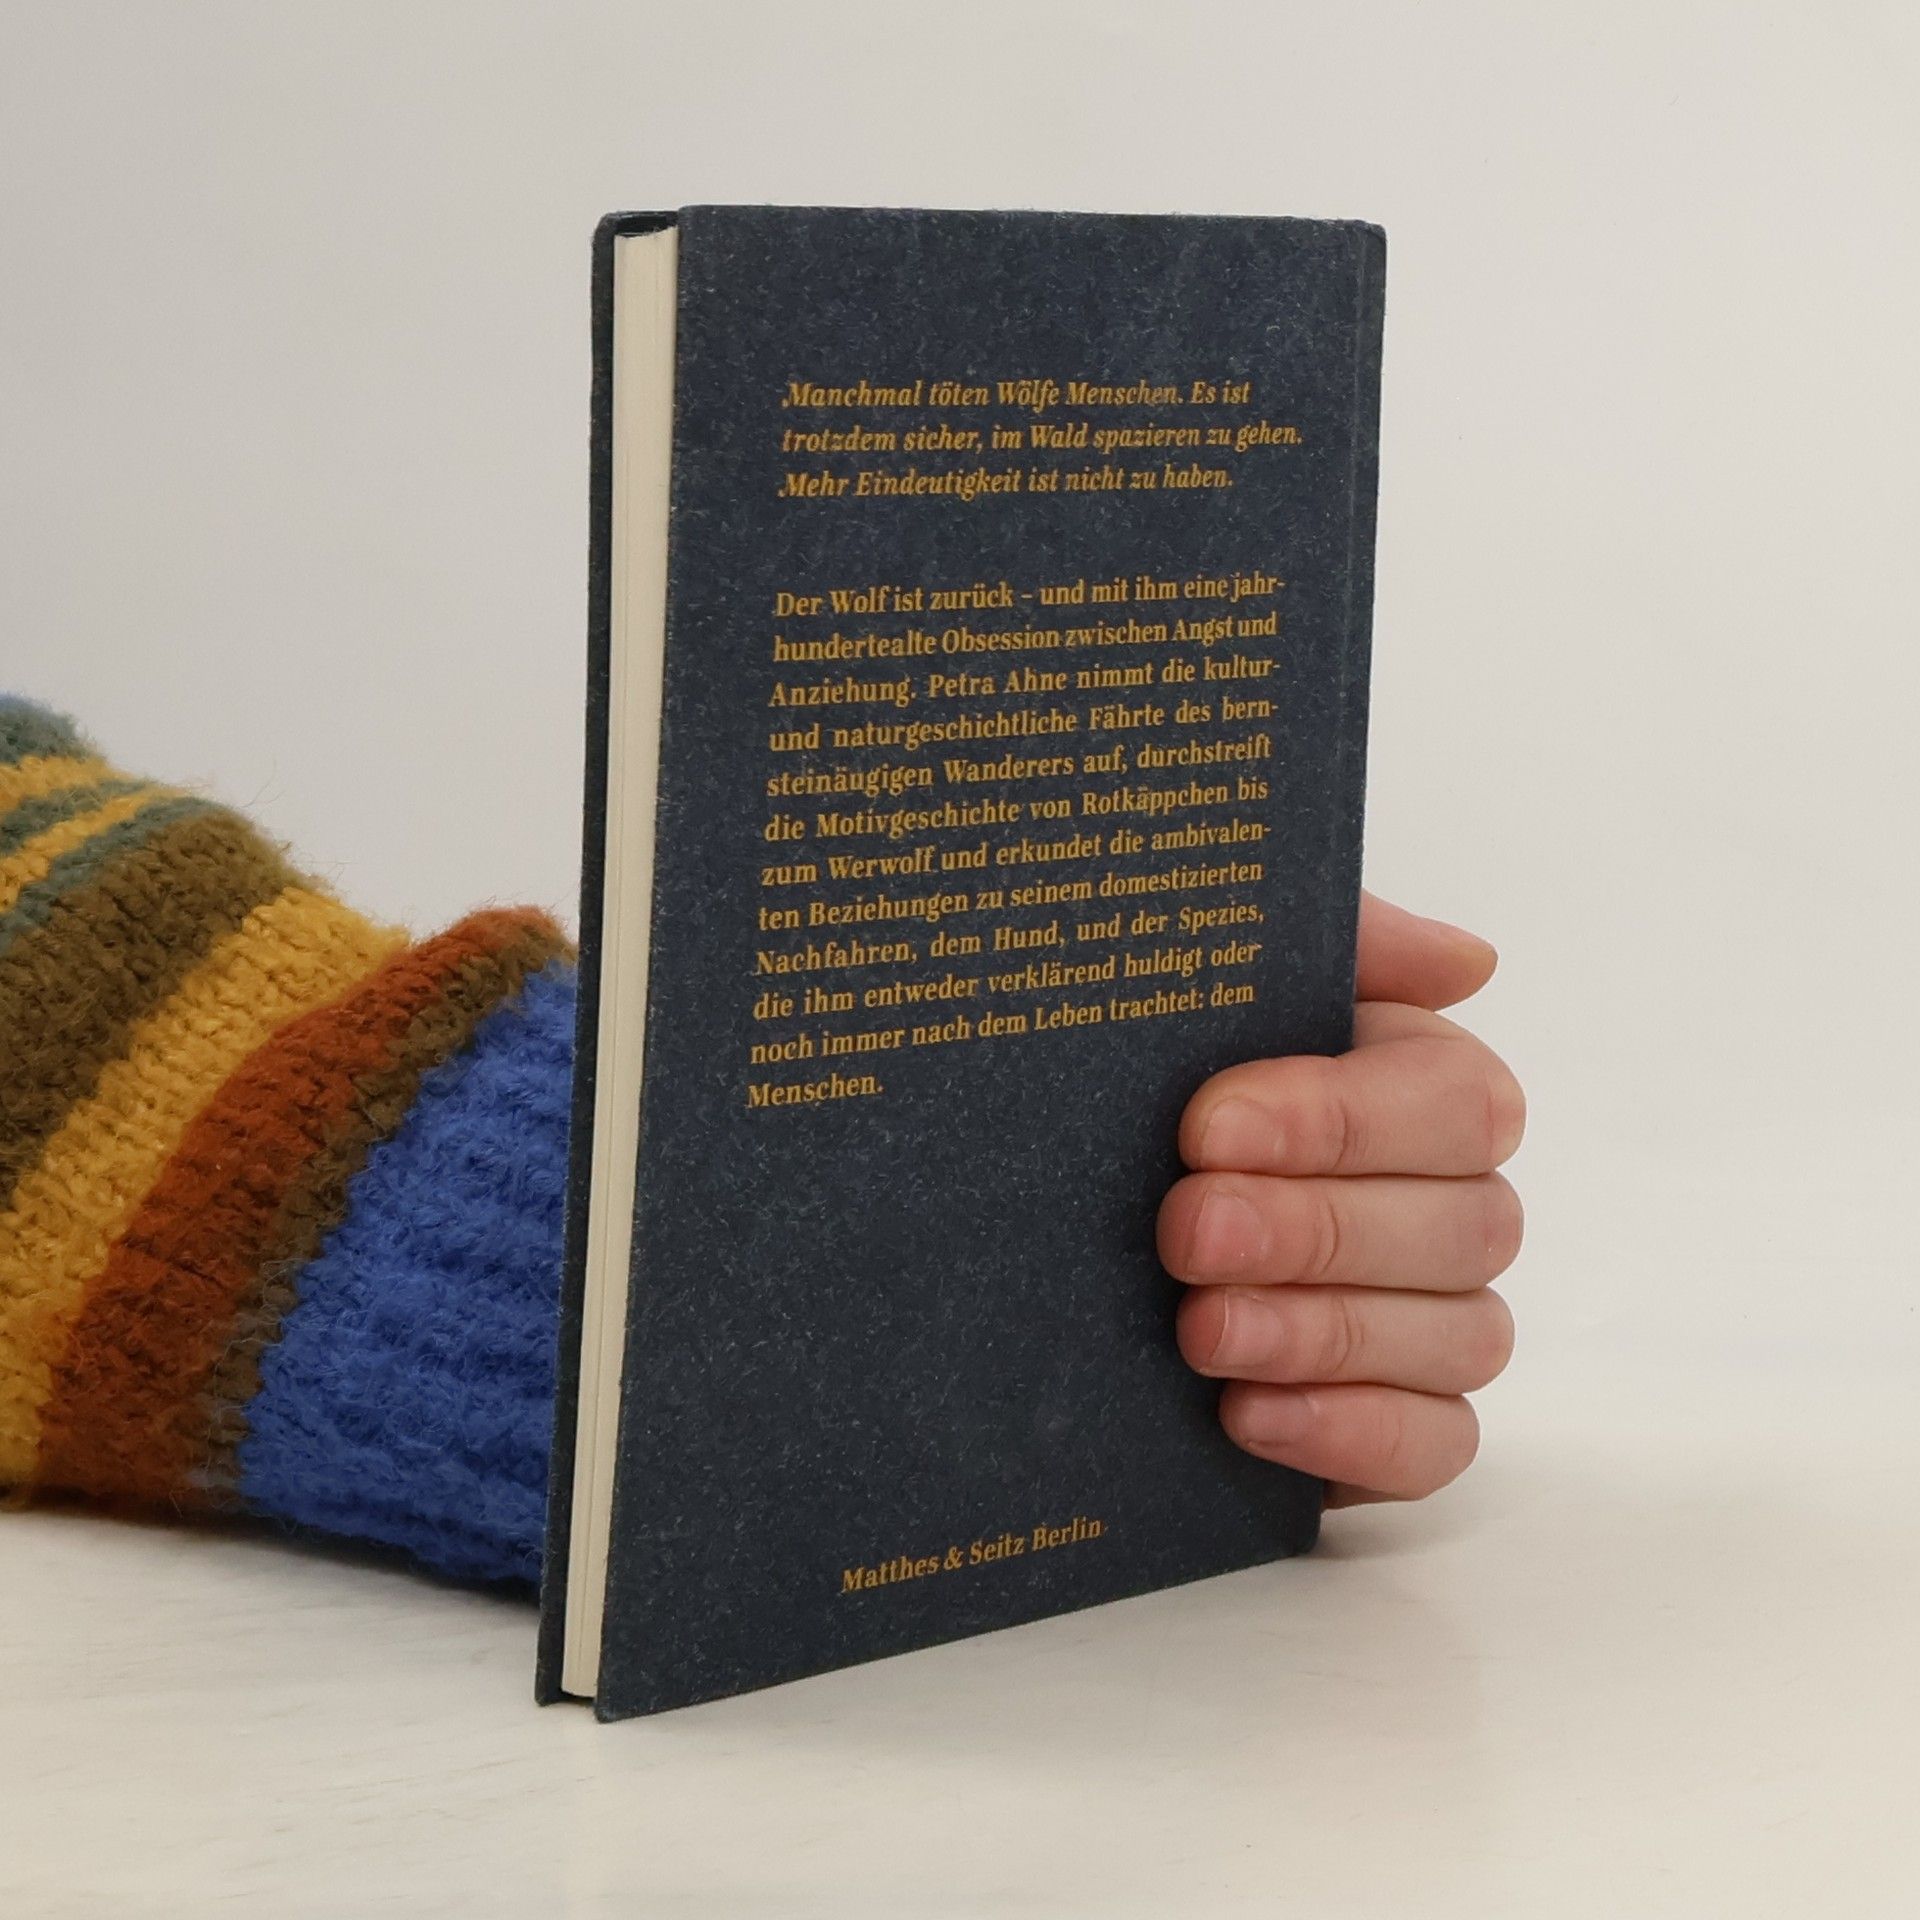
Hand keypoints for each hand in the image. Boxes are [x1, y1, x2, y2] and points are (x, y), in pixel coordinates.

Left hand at [1157, 893, 1523, 1505]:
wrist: (1041, 1201)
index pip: (1454, 1102)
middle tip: (1185, 1234)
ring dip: (1326, 1334)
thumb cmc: (1150, 1078)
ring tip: (1200, 1331)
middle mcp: (1446, 1203)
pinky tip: (1247, 1412)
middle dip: (1315, 1230)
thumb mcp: (1213, 979)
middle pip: (1465, 1226)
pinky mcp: (1395, 1423)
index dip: (1340, 1119)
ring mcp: (1432, 1320)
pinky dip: (1351, 1431)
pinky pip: (1438, 1444)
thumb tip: (1468, 962)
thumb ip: (1341, 943)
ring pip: (1462, 1337)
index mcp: (1418, 1086)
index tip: (1206, 1127)